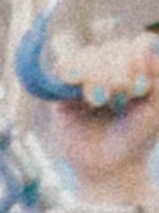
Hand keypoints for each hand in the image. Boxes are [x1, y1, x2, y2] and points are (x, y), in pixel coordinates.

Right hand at [45, 31, 158, 205]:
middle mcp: (113, 70)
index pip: (138, 44)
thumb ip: (157, 77)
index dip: (136, 57)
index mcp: (139, 71)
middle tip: (118, 99)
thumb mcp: (155, 108)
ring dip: (95, 75)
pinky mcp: (63, 92)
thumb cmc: (136, 140)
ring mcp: (88, 79)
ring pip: (88, 55)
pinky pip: (63, 68)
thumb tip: (144, 50)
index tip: (136, 86)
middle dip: (116, 71)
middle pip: (113, 48)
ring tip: (99, 102)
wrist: (108, 168)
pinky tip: (78, 87)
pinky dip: (71, 72)